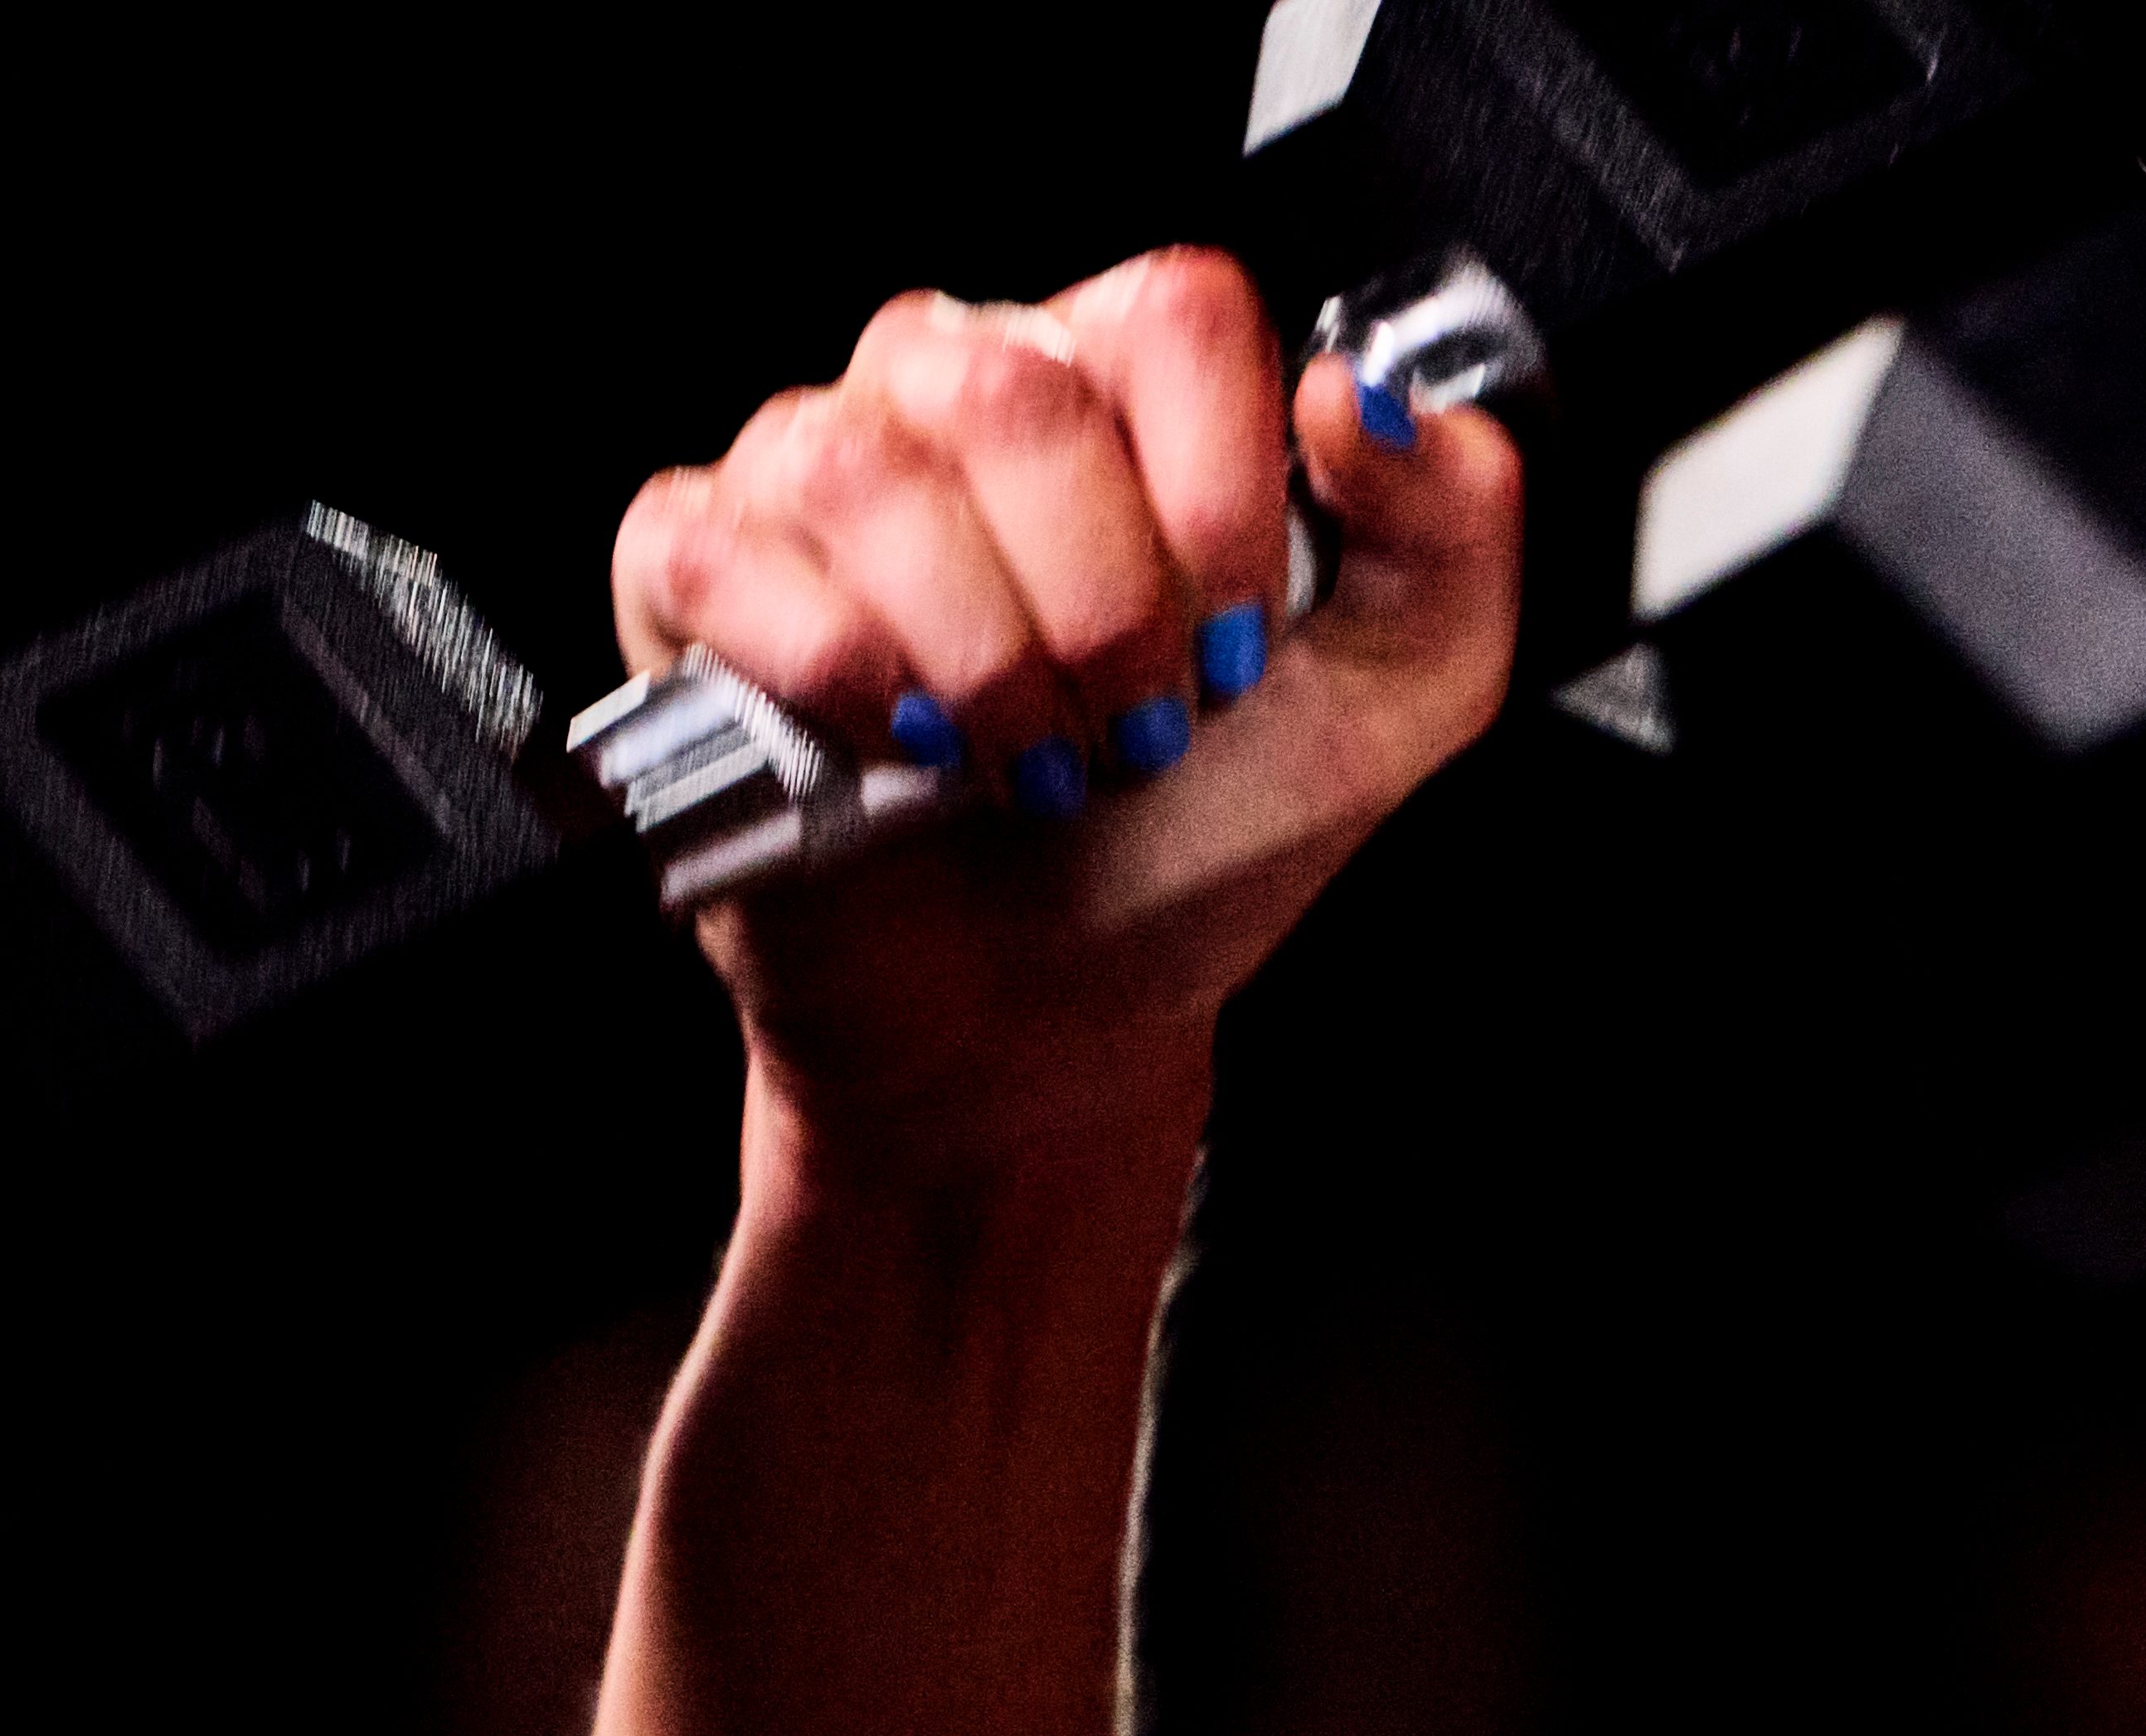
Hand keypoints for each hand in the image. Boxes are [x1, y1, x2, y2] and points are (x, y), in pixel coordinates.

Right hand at [610, 250, 1518, 1167]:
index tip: (1244, 638)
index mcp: (1122, 388)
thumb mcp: (1401, 700)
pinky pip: (728, 556)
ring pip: (871, 474)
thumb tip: (1367, 396)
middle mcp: (957, 390)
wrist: (1062, 1012)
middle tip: (1135, 727)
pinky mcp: (695, 568)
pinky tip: (897, 746)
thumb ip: (1451, 529)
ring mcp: (813, 468)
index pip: (1173, 314)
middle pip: (1015, 392)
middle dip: (1106, 609)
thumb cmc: (1204, 838)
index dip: (1221, 494)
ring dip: (984, 663)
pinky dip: (838, 677)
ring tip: (1027, 756)